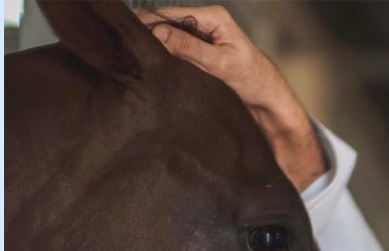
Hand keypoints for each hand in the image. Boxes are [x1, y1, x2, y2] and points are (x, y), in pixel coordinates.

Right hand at [135, 5, 325, 190]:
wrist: (266, 98)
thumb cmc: (250, 80)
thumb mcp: (218, 64)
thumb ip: (188, 47)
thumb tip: (158, 33)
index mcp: (213, 17)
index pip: (170, 14)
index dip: (147, 23)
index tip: (126, 36)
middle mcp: (206, 22)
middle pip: (166, 23)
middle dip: (147, 34)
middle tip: (122, 48)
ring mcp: (202, 36)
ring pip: (168, 37)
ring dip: (153, 47)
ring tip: (131, 58)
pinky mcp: (199, 51)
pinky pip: (175, 49)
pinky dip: (162, 56)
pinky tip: (149, 66)